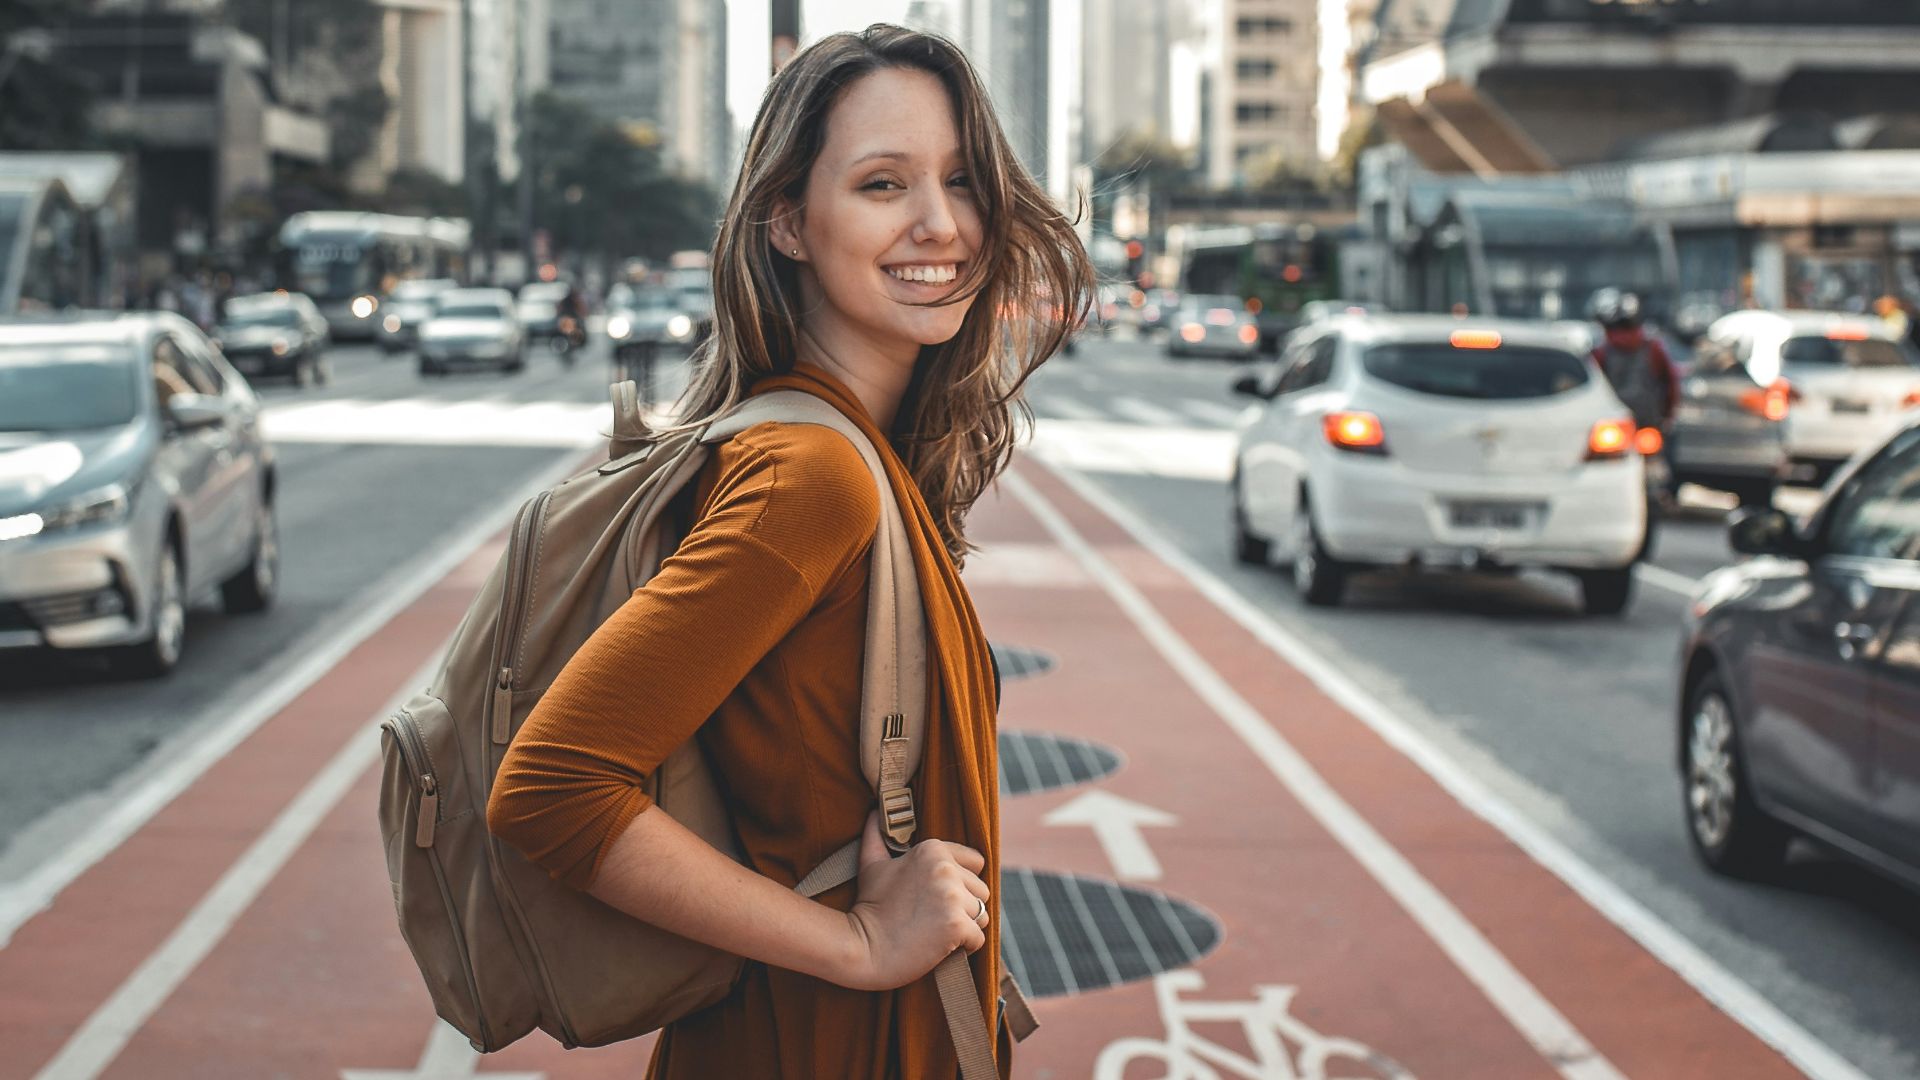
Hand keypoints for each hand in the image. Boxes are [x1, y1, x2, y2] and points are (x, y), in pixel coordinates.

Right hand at [837, 812, 989, 990]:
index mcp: (932, 850)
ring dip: (965, 927)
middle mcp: (946, 869)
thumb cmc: (869, 907)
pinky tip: (939, 946)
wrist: (861, 947)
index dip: (961, 882)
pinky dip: (965, 947)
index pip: (976, 862)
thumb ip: (877, 836)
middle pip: (981, 891)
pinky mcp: (956, 925)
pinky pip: (978, 938)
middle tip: (933, 918)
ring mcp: (952, 897)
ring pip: (983, 915)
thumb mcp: (872, 865)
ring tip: (936, 931)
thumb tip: (875, 812)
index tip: (937, 896)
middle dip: (964, 907)